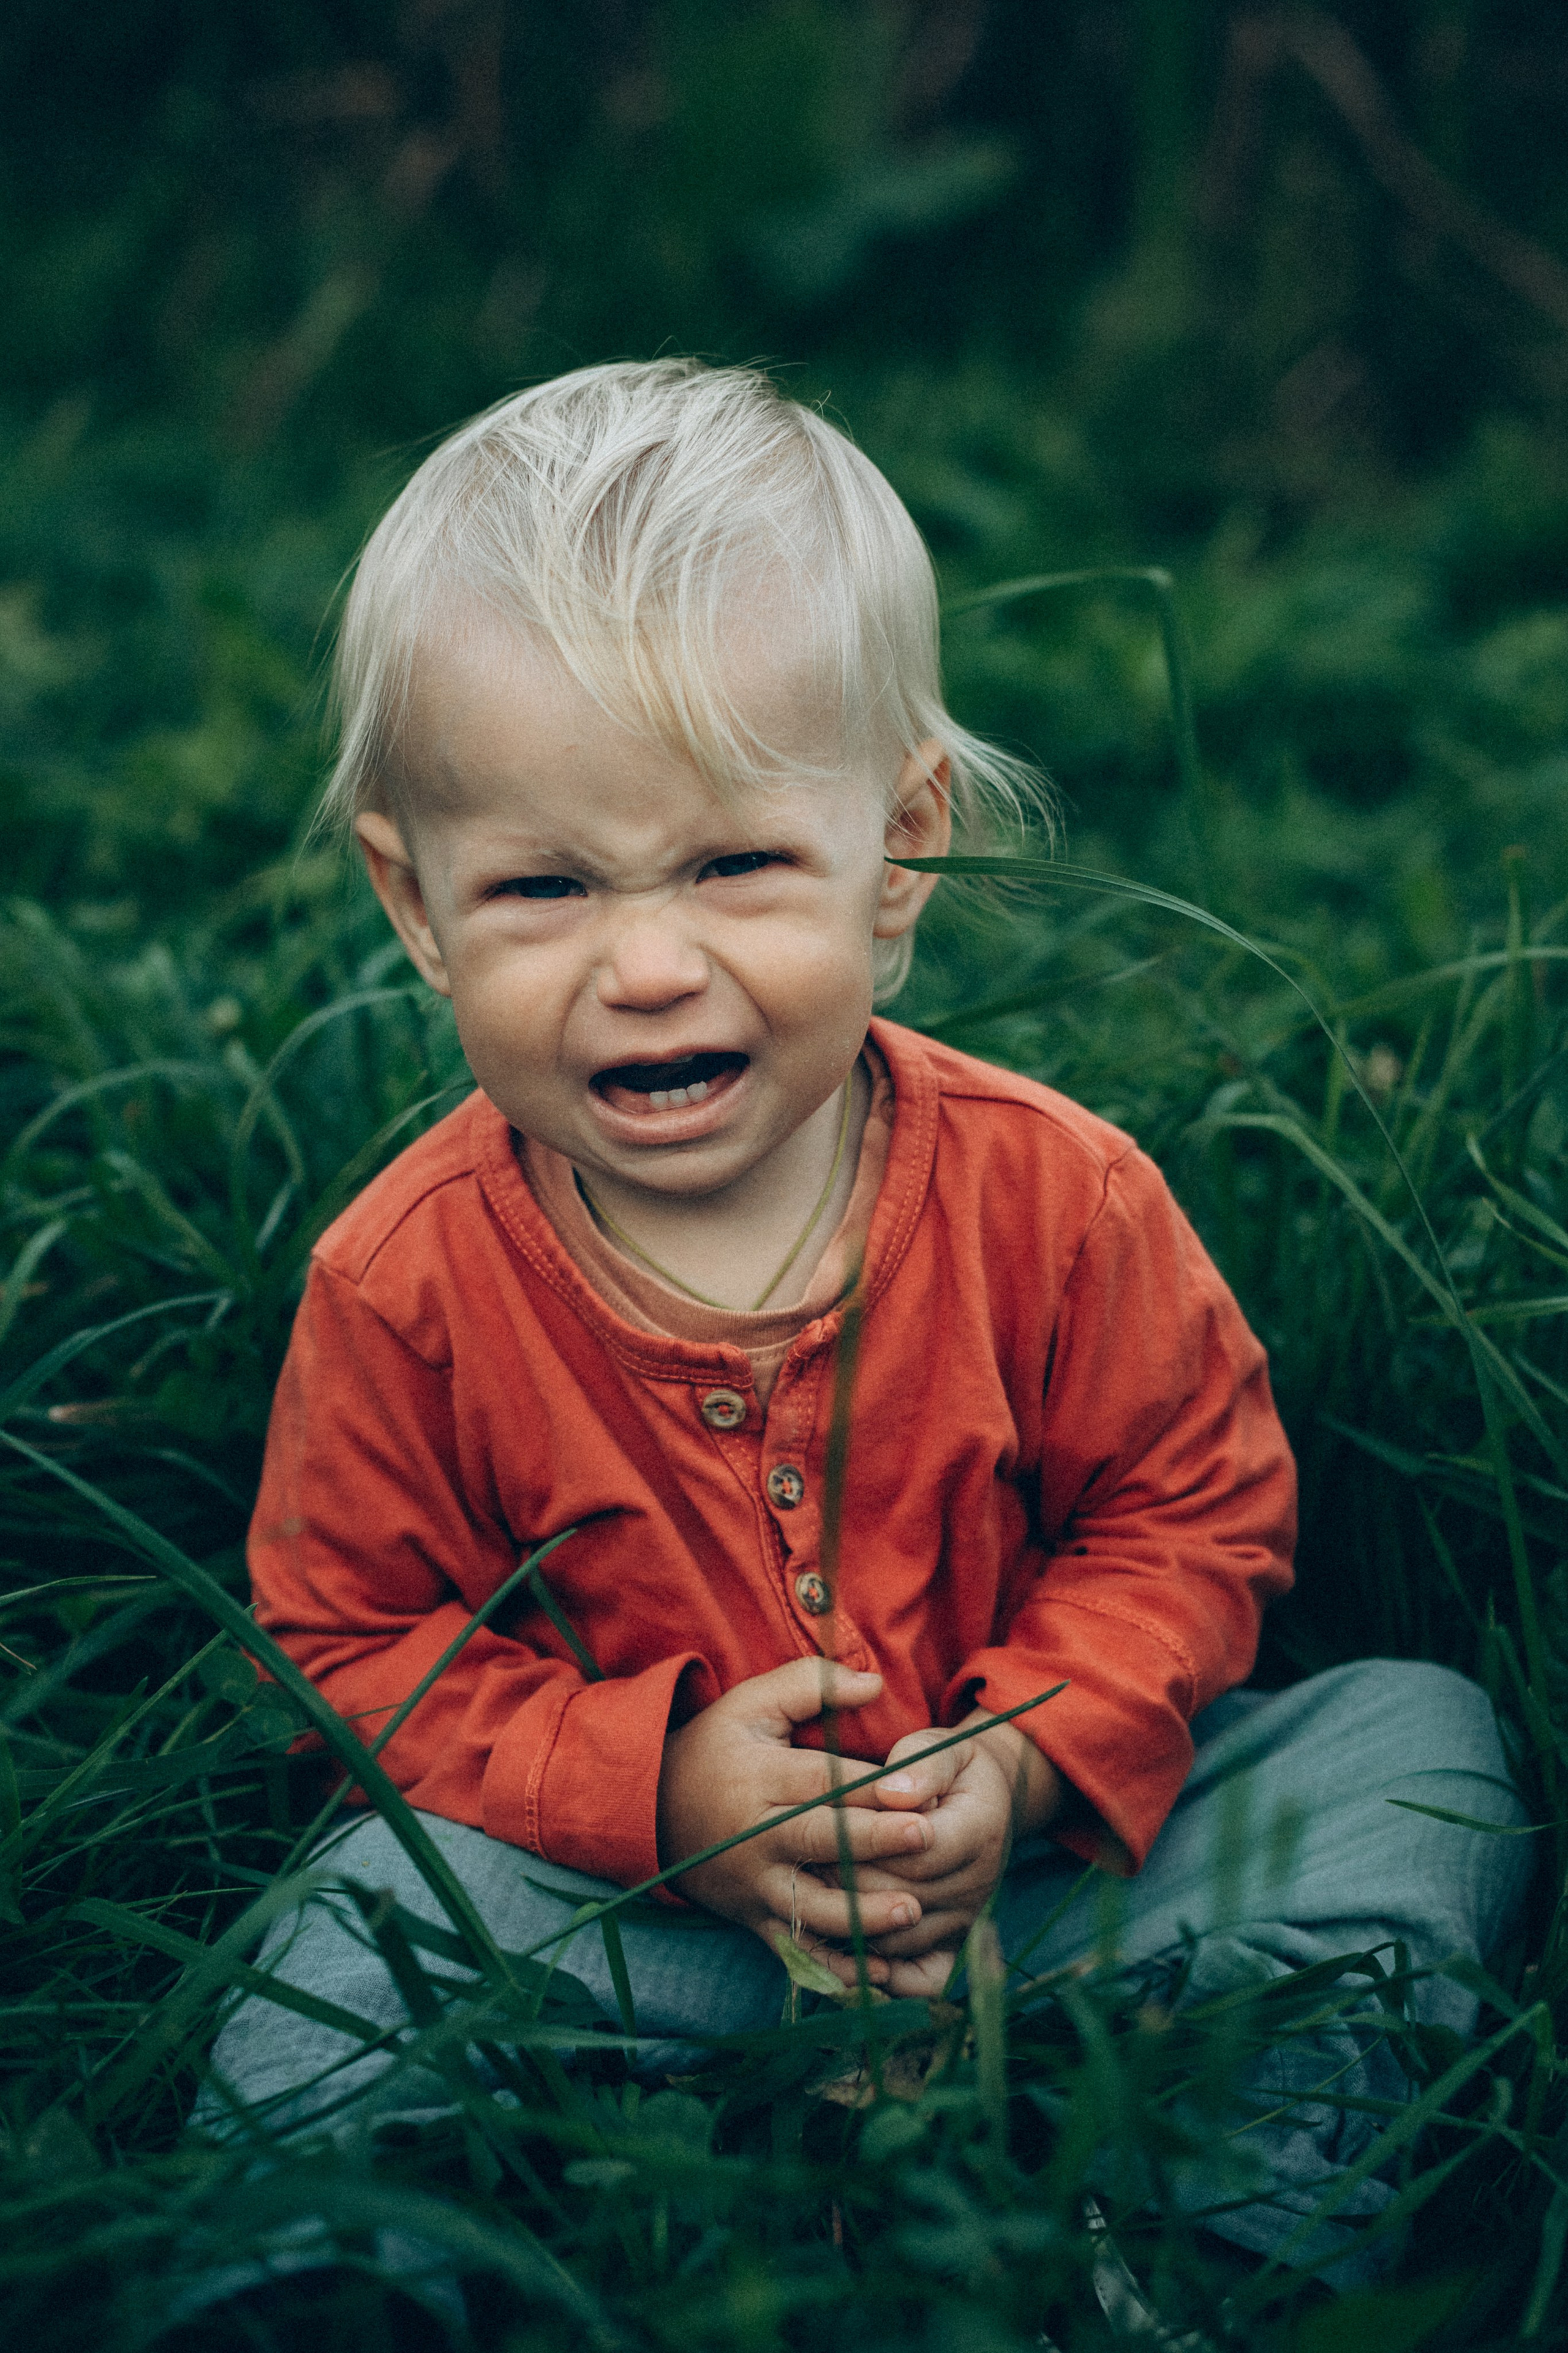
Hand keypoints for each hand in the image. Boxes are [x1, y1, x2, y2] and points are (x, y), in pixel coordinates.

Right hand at [655, 1659, 935, 1977]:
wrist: (650, 1811)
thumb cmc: (715, 1749)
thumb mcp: (750, 1704)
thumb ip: (811, 1685)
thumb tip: (874, 1684)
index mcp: (761, 1777)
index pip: (821, 1781)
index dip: (869, 1785)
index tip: (918, 1788)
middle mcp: (757, 1836)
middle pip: (821, 1840)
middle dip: (875, 1842)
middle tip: (928, 1838)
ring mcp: (755, 1884)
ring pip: (811, 1907)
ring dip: (863, 1915)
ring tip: (912, 1913)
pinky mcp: (755, 1920)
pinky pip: (797, 1953)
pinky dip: (836, 1971)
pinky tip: (880, 1977)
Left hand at [813, 1716, 1062, 1997]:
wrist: (983, 1802)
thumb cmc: (952, 1769)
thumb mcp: (941, 1749)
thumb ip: (921, 1765)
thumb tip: (891, 1792)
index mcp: (979, 1829)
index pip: (918, 1852)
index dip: (868, 1845)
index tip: (825, 1828)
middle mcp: (978, 1883)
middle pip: (903, 1898)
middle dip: (850, 1882)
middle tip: (802, 1864)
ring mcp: (966, 1919)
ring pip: (899, 1940)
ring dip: (852, 1924)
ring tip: (812, 1896)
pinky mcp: (954, 1943)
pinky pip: (919, 1979)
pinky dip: (882, 1976)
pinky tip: (844, 1952)